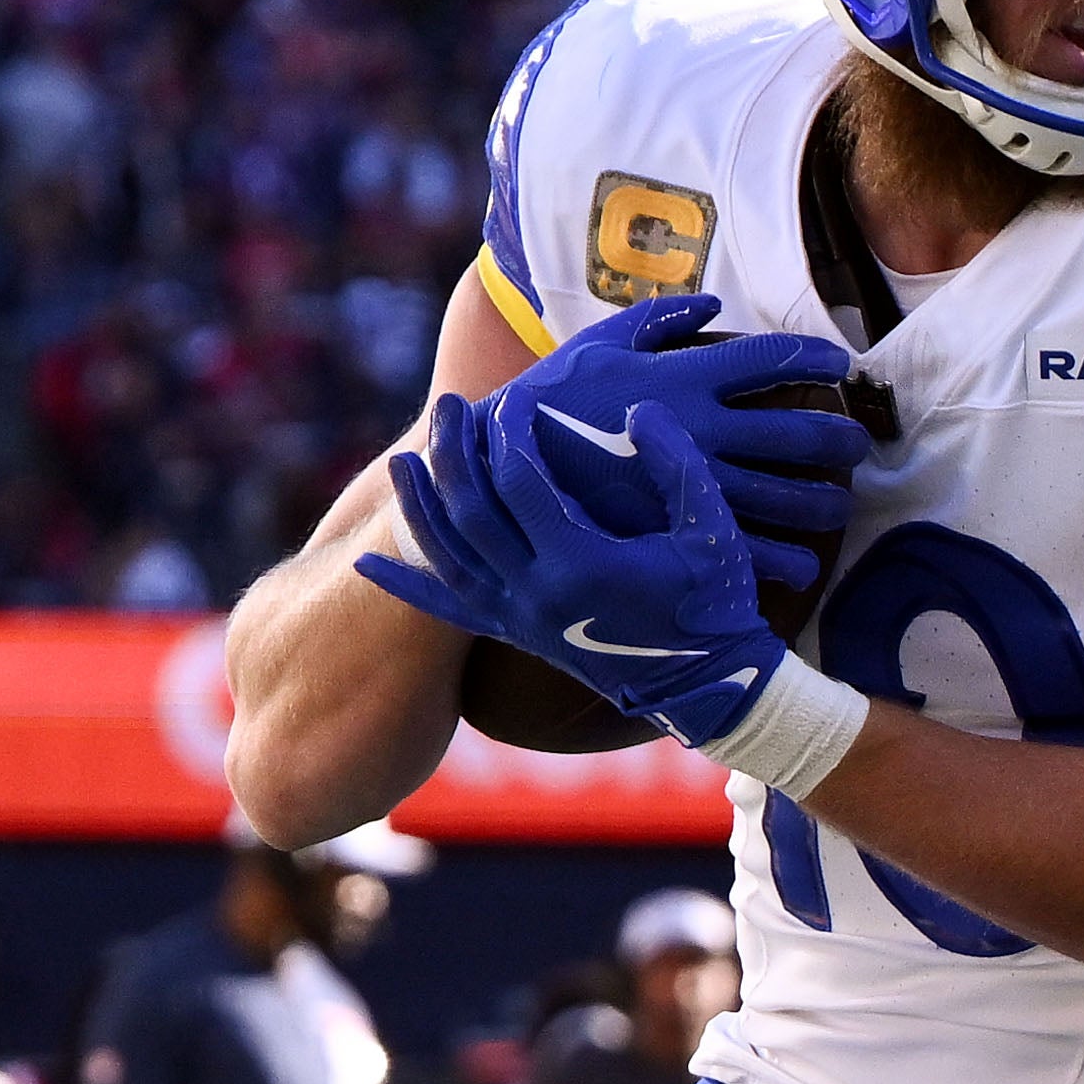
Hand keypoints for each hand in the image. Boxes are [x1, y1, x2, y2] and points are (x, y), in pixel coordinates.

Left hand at [360, 387, 788, 749]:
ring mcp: (520, 619)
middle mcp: (537, 595)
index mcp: (582, 565)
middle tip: (449, 406)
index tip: (515, 395)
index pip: (522, 483)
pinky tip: (368, 565)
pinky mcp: (514, 635)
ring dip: (421, 506)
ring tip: (404, 459)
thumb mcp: (711, 531)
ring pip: (448, 556)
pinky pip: (446, 609)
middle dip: (455, 454)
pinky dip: (405, 586)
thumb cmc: (715, 605)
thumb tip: (638, 410)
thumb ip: (676, 465)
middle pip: (471, 511)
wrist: (706, 688)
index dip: (512, 433)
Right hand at [483, 291, 872, 598]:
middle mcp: (699, 431)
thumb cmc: (549, 401)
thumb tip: (713, 304)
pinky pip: (744, 550)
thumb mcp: (598, 345)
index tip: (844, 362)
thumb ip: (659, 320)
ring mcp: (690, 487)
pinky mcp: (673, 533)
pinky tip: (802, 566)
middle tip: (860, 444)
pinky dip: (783, 559)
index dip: (816, 356)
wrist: (499, 471)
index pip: (771, 358)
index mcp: (683, 378)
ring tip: (841, 507)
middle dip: (839, 439)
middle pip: (796, 433)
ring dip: (824, 502)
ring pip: (784, 498)